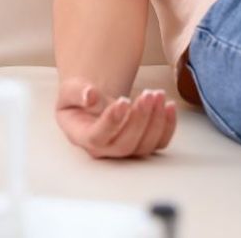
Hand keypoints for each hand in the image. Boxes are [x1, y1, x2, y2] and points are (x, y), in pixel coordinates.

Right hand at [54, 76, 176, 159]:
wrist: (92, 103)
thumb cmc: (79, 99)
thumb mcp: (71, 91)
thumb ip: (78, 92)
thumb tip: (90, 95)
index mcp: (83, 137)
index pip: (97, 138)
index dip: (112, 122)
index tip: (123, 100)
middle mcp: (104, 149)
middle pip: (125, 144)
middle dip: (140, 119)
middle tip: (147, 94)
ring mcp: (125, 149)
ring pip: (144, 146)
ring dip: (156, 120)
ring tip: (157, 94)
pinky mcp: (142, 144)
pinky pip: (159, 143)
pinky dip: (168, 126)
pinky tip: (169, 105)